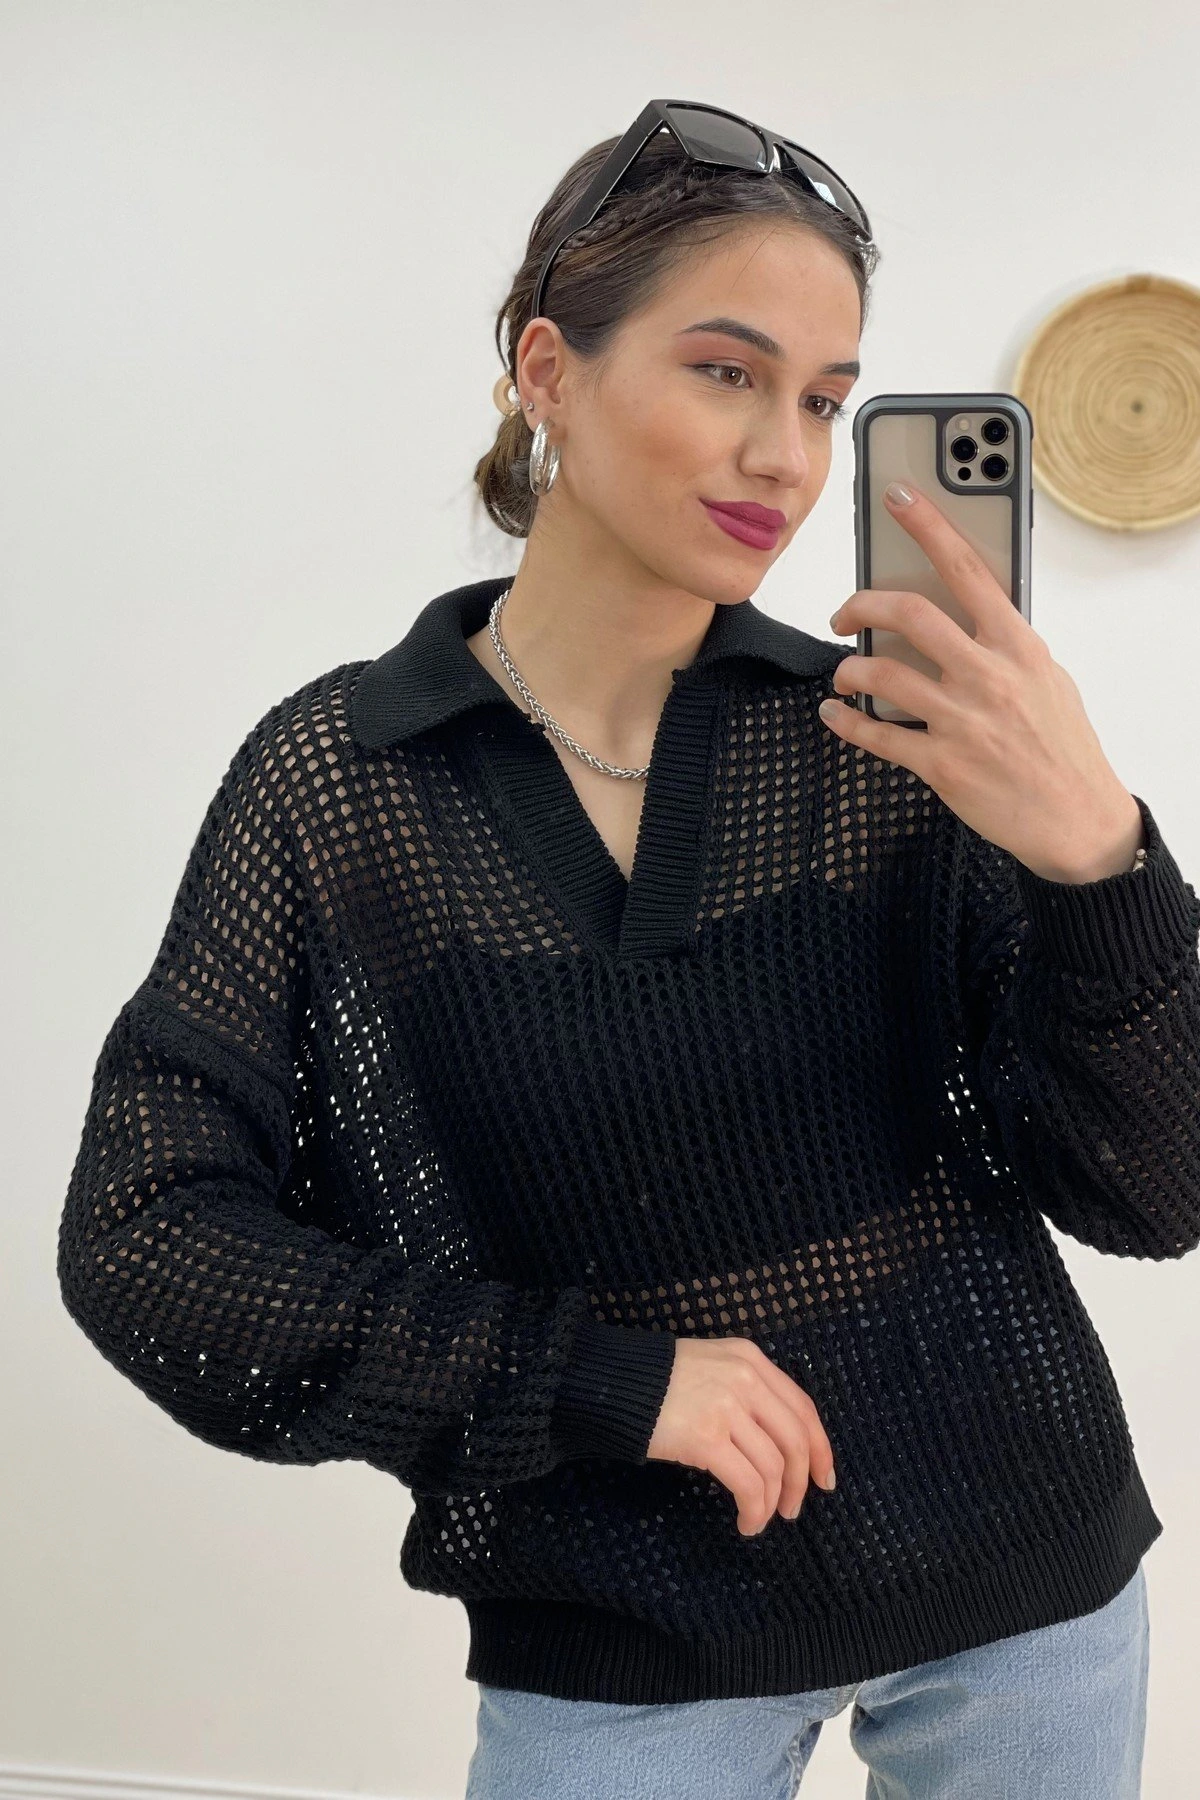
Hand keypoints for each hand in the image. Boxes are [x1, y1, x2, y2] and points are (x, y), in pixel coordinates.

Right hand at [646, 1336, 836, 1534]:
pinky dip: (754, 1510)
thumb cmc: (659, 1379)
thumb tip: (778, 1442)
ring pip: (773, 1467)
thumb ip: (747, 1389)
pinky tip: (746, 1521)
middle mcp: (745, 1379)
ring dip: (772, 1502)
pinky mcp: (706, 1437)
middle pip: (795, 1440)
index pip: (802, 1408)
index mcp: (751, 1359)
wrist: (614, 1381)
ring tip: (761, 1519)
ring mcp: (727, 1407)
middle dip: (800, 1482)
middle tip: (792, 1509)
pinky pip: (747, 1484)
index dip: (820, 1448)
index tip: (823, 1479)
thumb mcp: (713, 1366)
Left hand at [821, 482, 1144, 882]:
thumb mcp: (1047, 678)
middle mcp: (989, 675)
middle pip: (908, 614)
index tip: (896, 496)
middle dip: (860, 604)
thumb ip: (1004, 645)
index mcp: (1019, 645)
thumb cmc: (1062, 745)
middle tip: (844, 613)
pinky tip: (834, 714)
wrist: (1078, 819)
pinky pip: (876, 736)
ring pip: (881, 674)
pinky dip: (845, 722)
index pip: (968, 569)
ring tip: (846, 673)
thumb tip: (960, 617)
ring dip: (850, 670)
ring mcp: (963, 721)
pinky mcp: (941, 765)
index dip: (928, 526)